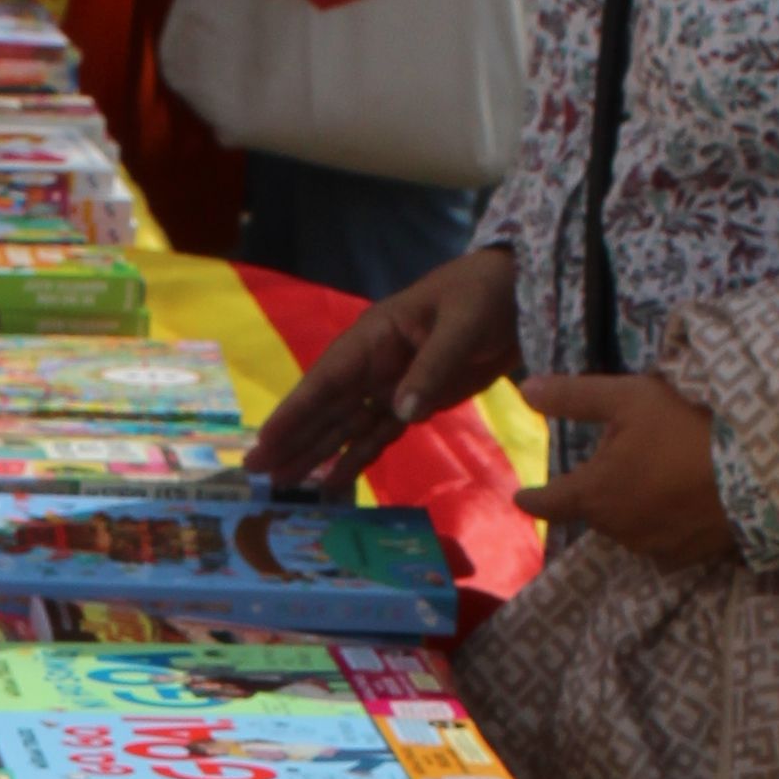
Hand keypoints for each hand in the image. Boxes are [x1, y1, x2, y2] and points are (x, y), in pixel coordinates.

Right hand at [247, 244, 518, 490]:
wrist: (521, 295)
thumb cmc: (486, 295)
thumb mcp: (462, 325)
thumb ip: (432, 368)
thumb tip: (401, 413)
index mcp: (375, 337)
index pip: (326, 379)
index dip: (294, 412)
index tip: (265, 441)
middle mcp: (374, 364)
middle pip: (326, 408)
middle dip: (292, 439)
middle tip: (257, 472)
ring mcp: (392, 385)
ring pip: (345, 425)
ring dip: (316, 453)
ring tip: (283, 483)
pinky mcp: (415, 402)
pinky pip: (378, 434)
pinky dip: (357, 457)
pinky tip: (333, 481)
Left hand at [516, 372, 733, 564]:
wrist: (756, 471)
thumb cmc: (685, 426)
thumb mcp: (628, 398)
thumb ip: (574, 397)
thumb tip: (525, 391)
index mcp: (594, 493)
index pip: (550, 501)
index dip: (534, 498)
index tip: (521, 498)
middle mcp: (616, 528)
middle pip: (594, 510)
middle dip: (598, 490)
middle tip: (621, 462)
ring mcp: (651, 547)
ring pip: (628, 526)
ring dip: (631, 507)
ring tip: (655, 478)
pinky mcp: (685, 556)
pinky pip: (662, 541)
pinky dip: (663, 524)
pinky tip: (680, 506)